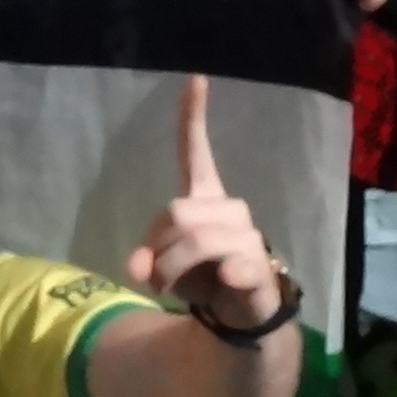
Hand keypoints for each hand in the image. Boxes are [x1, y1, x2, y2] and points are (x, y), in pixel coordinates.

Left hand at [123, 77, 283, 331]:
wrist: (238, 317)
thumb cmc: (201, 279)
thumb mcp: (162, 268)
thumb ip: (146, 259)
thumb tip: (138, 266)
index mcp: (205, 199)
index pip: (197, 154)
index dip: (193, 118)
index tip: (196, 80)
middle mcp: (229, 209)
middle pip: (176, 212)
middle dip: (156, 247)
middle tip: (153, 276)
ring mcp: (247, 237)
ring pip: (195, 240)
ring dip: (170, 271)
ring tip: (169, 290)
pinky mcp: (258, 266)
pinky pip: (236, 264)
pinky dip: (226, 273)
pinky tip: (227, 277)